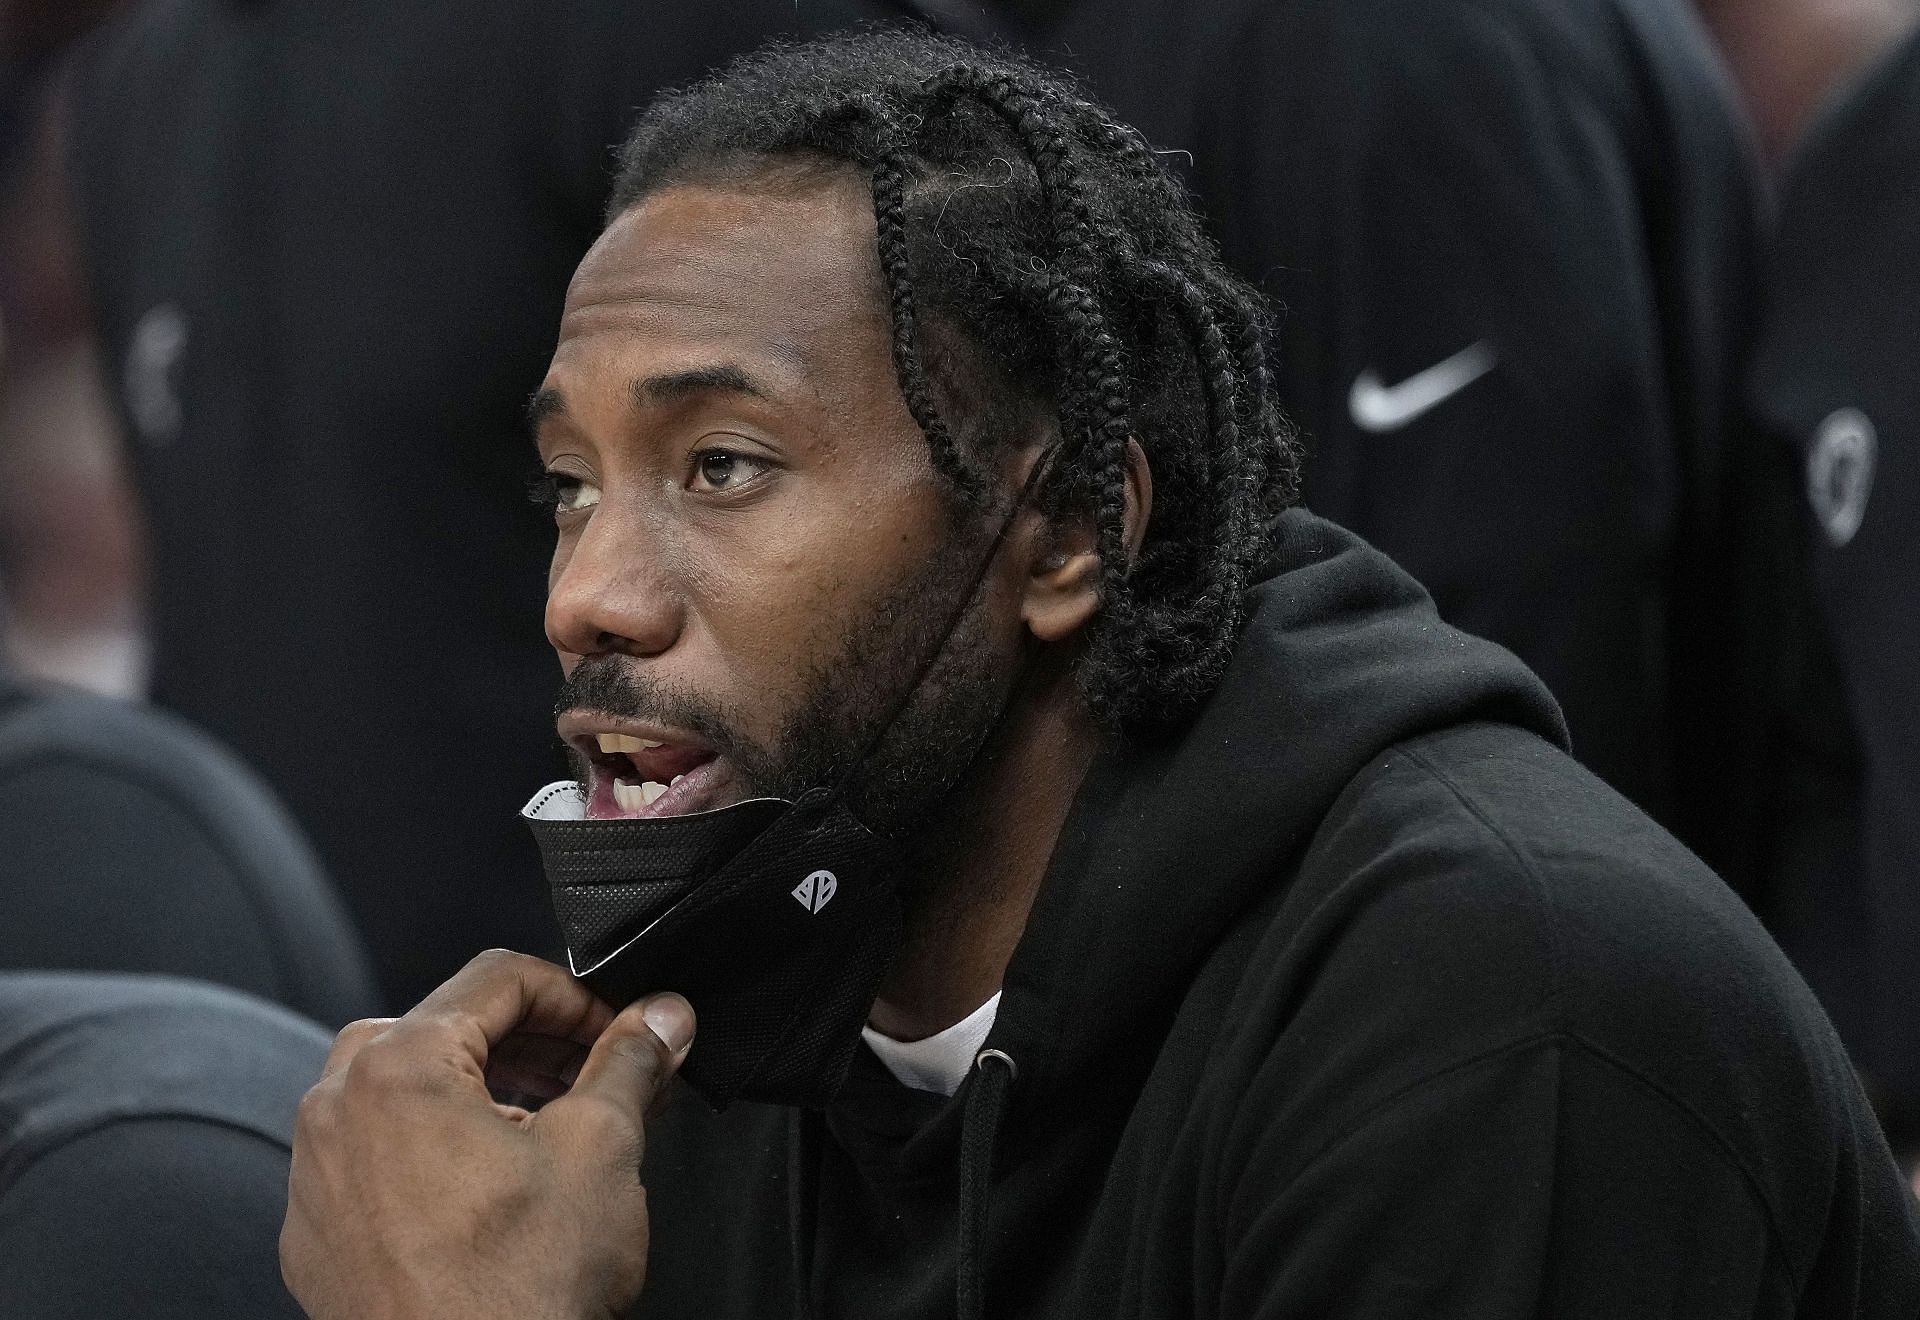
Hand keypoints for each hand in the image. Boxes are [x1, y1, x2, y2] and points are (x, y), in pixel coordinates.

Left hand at [280, 949, 694, 1319]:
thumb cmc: (517, 1293)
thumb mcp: (601, 1148)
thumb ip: (631, 1062)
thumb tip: (661, 1018)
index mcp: (396, 1065)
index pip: (498, 979)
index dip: (577, 997)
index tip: (619, 1030)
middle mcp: (336, 1108)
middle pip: (447, 1028)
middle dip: (533, 1047)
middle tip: (596, 1077)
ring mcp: (315, 1175)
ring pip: (409, 1093)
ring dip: (486, 1095)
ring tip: (553, 1133)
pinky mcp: (315, 1236)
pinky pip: (378, 1159)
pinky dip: (437, 1154)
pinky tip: (496, 1193)